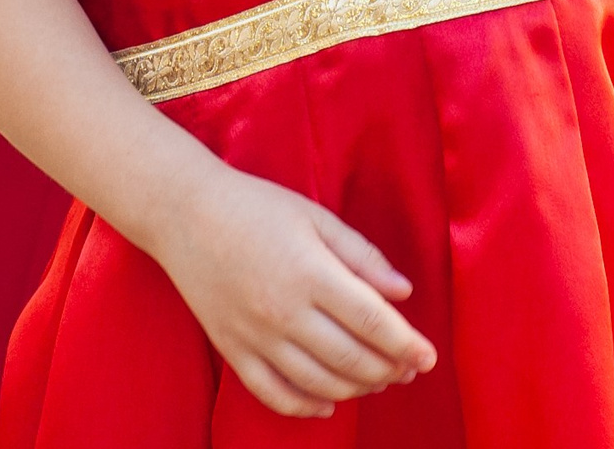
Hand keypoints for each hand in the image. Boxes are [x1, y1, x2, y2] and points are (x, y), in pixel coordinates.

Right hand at [147, 165, 437, 418]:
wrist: (185, 214)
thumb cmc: (256, 207)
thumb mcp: (315, 216)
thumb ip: (361, 255)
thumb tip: (403, 292)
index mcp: (309, 272)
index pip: (371, 321)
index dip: (405, 344)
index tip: (428, 356)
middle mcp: (283, 311)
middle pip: (350, 359)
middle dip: (388, 370)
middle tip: (409, 369)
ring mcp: (255, 336)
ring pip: (318, 383)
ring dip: (356, 389)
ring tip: (378, 381)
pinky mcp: (232, 350)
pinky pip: (274, 394)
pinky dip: (306, 407)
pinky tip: (329, 404)